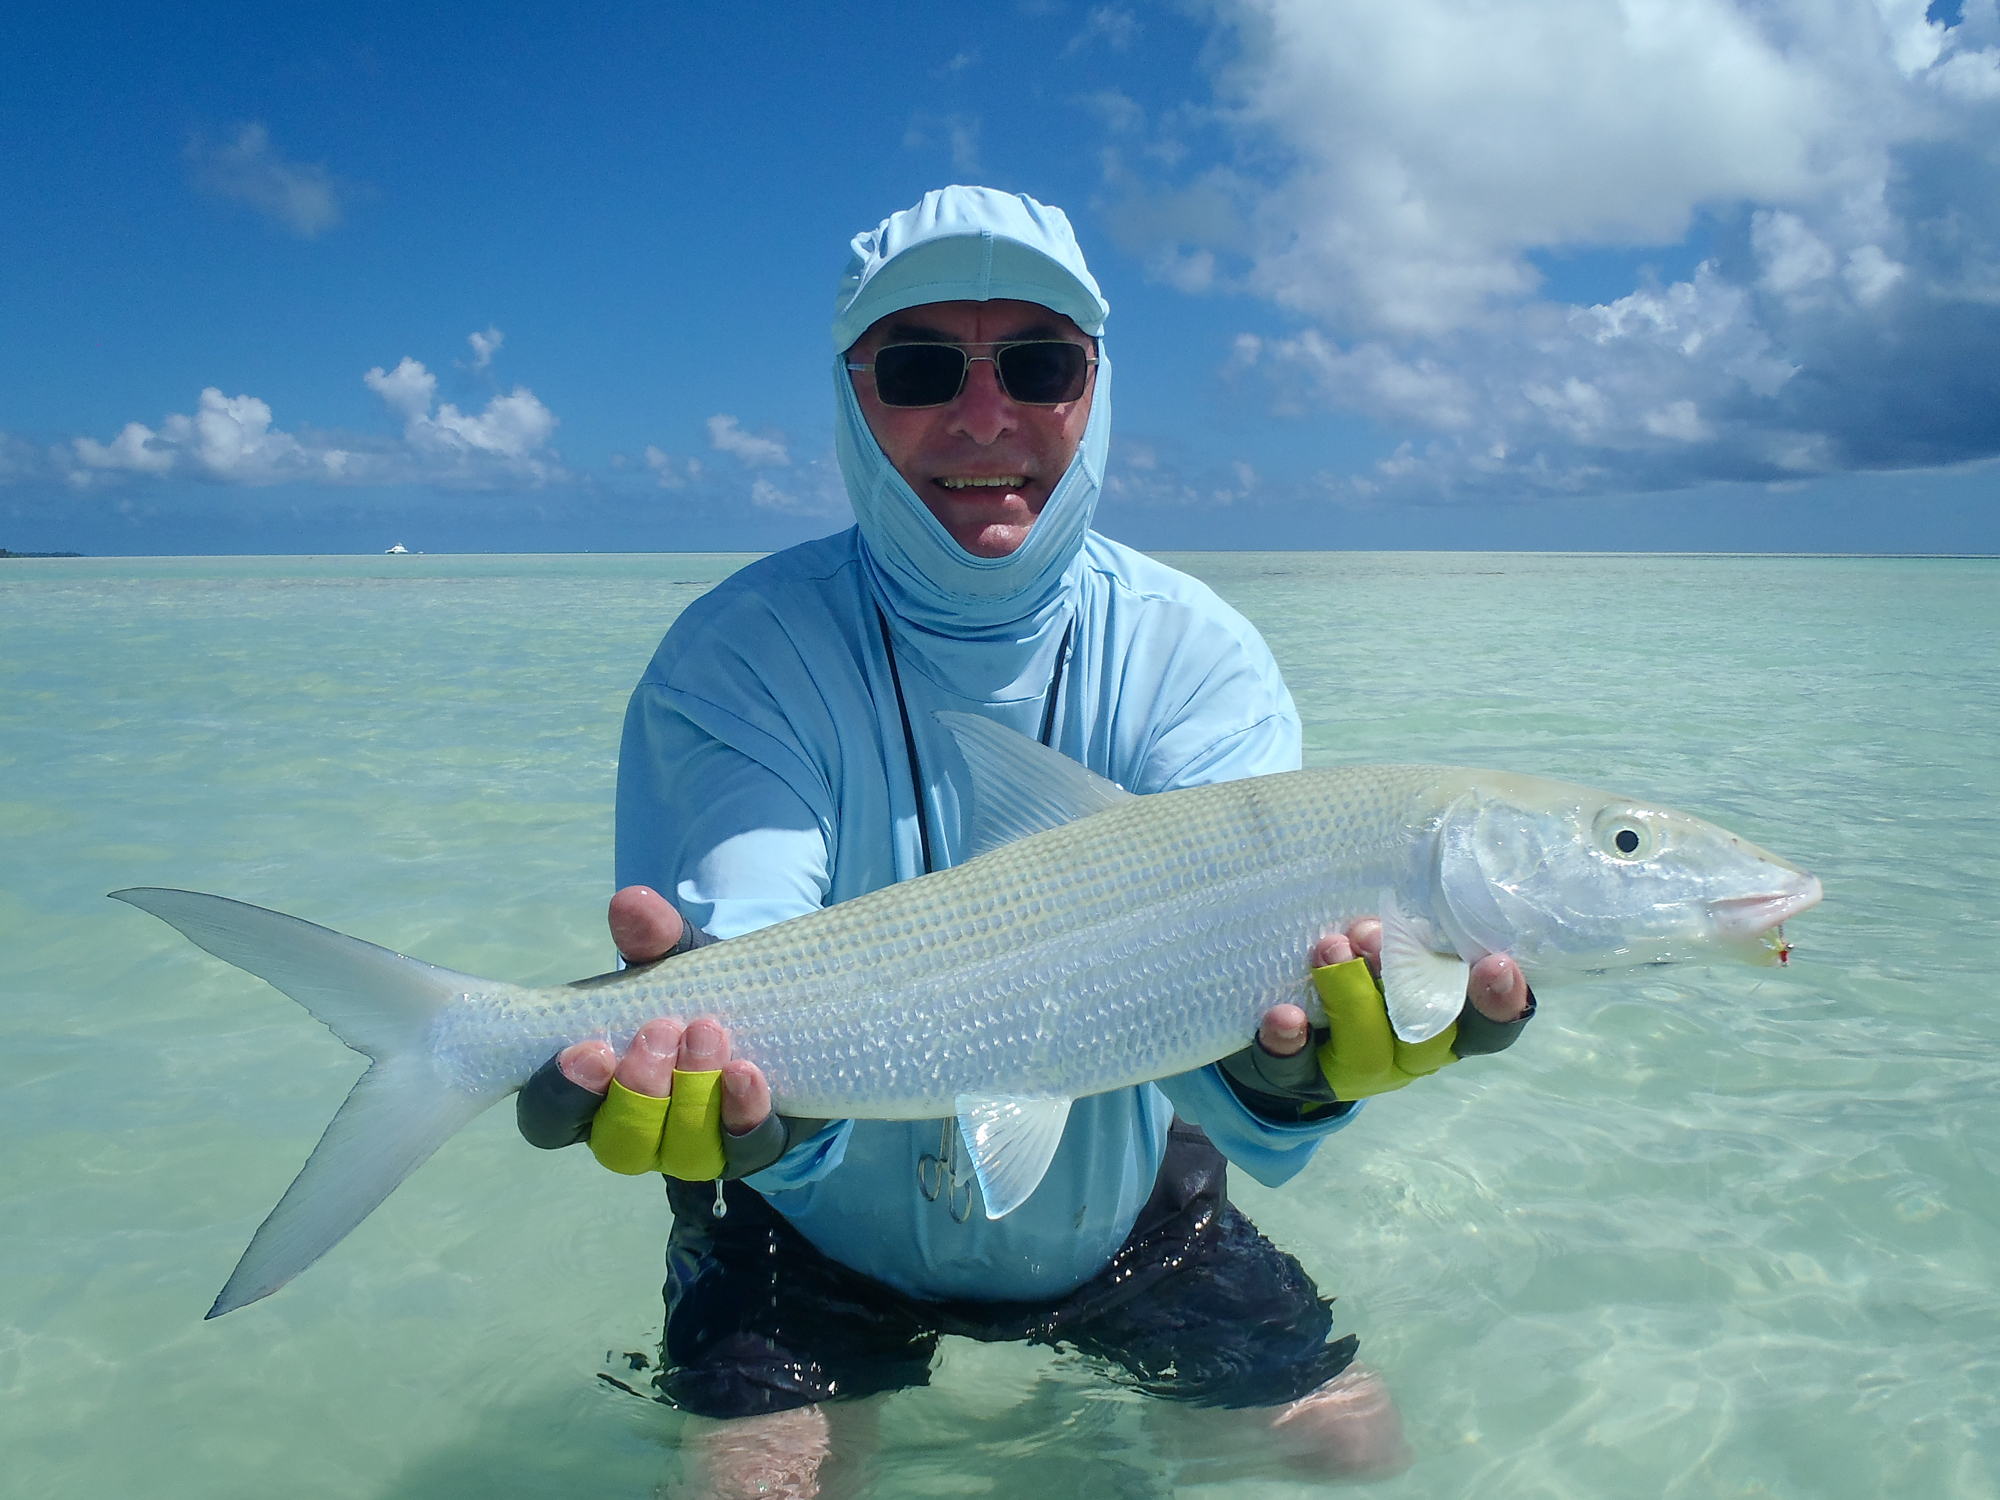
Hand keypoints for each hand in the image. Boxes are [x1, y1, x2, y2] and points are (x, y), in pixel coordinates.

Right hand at [551, 886, 770, 1134]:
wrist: (773, 1011)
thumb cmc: (696, 993)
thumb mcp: (674, 961)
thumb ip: (650, 938)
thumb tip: (630, 903)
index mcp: (593, 1094)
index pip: (551, 1119)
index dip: (563, 1095)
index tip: (588, 1049)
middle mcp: (638, 1133)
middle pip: (619, 1143)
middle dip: (638, 1089)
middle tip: (661, 1029)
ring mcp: (693, 1147)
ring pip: (679, 1152)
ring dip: (691, 1094)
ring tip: (706, 1033)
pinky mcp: (750, 1146)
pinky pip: (743, 1149)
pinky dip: (742, 1112)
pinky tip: (746, 1074)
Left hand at [1255, 916, 1529, 1058]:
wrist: (1282, 1036)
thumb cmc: (1355, 975)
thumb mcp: (1387, 952)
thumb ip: (1400, 937)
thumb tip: (1388, 915)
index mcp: (1440, 1026)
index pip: (1487, 1028)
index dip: (1501, 1003)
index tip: (1497, 963)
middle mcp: (1404, 1055)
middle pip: (1425, 1038)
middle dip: (1404, 982)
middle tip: (1373, 935)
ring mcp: (1352, 1072)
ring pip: (1366, 1050)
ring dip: (1349, 995)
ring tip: (1328, 948)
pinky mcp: (1299, 1077)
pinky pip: (1294, 1067)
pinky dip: (1288, 1041)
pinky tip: (1283, 1017)